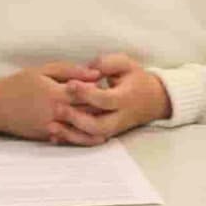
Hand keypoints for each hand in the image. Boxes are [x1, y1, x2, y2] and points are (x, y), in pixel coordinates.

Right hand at [0, 61, 104, 140]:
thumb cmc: (19, 83)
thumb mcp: (44, 70)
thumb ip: (71, 71)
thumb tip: (95, 74)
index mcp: (57, 93)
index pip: (87, 95)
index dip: (103, 93)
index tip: (114, 91)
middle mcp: (55, 112)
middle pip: (86, 115)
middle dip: (102, 113)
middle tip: (118, 111)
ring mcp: (50, 126)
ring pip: (79, 131)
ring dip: (95, 131)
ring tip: (109, 129)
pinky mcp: (46, 136)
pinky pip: (67, 139)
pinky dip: (80, 138)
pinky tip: (92, 137)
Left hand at [56, 52, 171, 144]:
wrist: (153, 100)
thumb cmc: (135, 79)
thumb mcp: (126, 64)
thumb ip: (107, 63)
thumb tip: (88, 68)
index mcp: (126, 98)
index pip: (105, 100)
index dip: (87, 93)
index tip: (70, 83)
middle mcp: (120, 117)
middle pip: (98, 125)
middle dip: (76, 119)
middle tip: (57, 108)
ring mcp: (113, 129)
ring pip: (91, 137)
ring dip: (71, 134)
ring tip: (51, 126)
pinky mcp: (106, 134)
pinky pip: (88, 142)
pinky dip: (71, 140)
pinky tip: (54, 136)